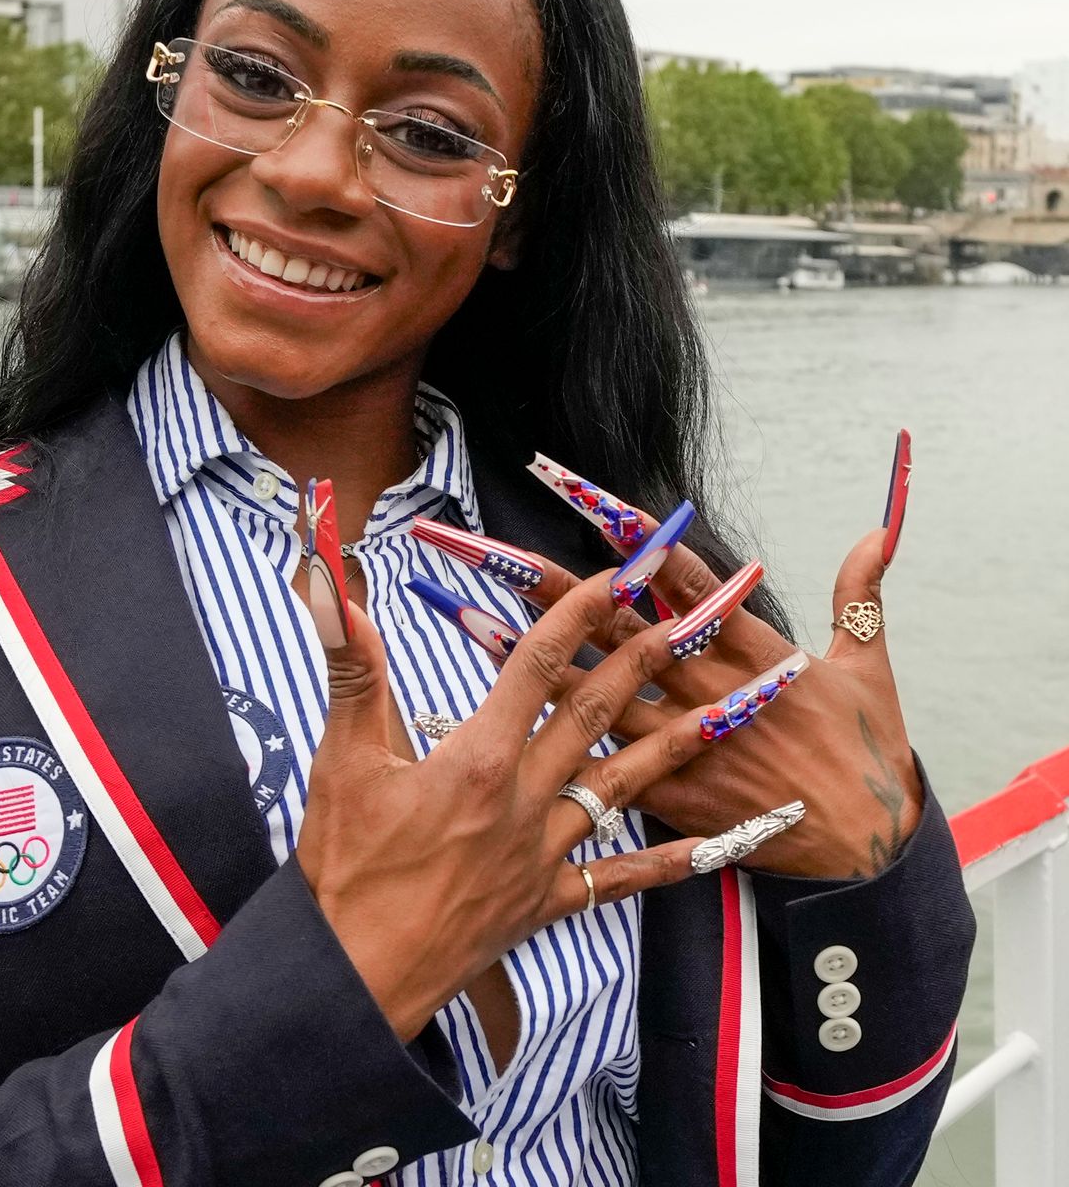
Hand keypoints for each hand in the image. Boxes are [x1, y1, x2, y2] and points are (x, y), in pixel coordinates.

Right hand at [295, 571, 794, 1042]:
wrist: (354, 980)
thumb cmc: (344, 872)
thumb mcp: (341, 762)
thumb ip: (353, 672)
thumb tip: (338, 593)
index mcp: (478, 759)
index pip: (536, 666)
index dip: (576, 612)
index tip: (614, 575)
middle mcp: (524, 799)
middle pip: (594, 713)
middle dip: (644, 657)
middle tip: (690, 616)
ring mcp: (544, 854)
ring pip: (625, 786)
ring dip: (678, 742)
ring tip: (730, 711)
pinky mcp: (548, 901)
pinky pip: (621, 879)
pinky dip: (669, 862)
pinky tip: (714, 845)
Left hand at [418, 437, 919, 879]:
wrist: (868, 851)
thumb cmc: (870, 752)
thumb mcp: (870, 665)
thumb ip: (860, 593)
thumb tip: (877, 529)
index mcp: (752, 649)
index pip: (678, 578)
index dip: (630, 532)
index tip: (581, 491)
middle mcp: (705, 689)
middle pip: (613, 627)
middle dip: (549, 585)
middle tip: (486, 549)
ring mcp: (681, 743)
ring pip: (588, 694)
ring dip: (527, 657)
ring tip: (465, 618)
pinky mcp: (670, 795)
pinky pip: (596, 769)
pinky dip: (547, 750)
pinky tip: (497, 734)